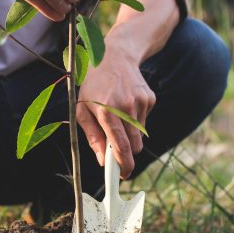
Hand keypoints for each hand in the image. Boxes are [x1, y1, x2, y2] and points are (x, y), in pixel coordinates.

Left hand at [76, 46, 154, 178]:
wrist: (115, 56)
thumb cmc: (94, 85)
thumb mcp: (83, 108)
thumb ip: (93, 137)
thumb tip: (102, 161)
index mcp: (106, 111)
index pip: (120, 146)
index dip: (123, 165)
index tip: (122, 176)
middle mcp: (126, 108)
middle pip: (134, 146)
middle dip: (127, 153)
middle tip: (117, 151)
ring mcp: (140, 102)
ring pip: (139, 135)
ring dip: (129, 134)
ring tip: (117, 115)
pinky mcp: (150, 99)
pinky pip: (144, 121)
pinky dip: (136, 119)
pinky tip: (126, 103)